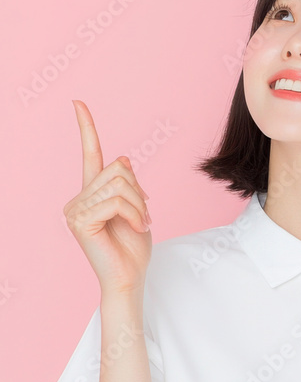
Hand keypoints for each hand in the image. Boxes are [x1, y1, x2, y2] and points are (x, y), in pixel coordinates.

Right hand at [63, 100, 152, 294]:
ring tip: (140, 224)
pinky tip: (136, 228)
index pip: (90, 154)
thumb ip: (128, 184)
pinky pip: (116, 201)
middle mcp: (78, 198)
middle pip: (117, 169)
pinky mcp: (80, 221)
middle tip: (144, 216)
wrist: (130, 278)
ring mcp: (75, 210)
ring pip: (119, 184)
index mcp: (92, 193)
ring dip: (139, 205)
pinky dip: (134, 213)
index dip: (86, 128)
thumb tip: (122, 159)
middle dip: (139, 192)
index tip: (78, 103)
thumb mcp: (137, 207)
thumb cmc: (133, 248)